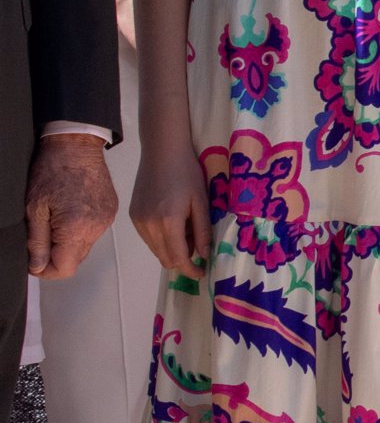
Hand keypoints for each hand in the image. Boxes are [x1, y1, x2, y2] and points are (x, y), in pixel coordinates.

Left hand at [24, 133, 116, 279]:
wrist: (77, 144)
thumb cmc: (54, 169)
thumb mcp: (34, 208)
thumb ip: (36, 242)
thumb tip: (37, 266)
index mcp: (76, 228)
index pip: (64, 269)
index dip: (46, 270)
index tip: (36, 260)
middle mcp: (96, 228)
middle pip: (75, 260)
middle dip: (57, 254)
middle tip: (43, 233)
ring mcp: (106, 220)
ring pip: (84, 246)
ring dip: (69, 240)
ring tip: (58, 217)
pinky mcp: (110, 212)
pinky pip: (94, 232)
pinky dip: (81, 228)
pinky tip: (72, 210)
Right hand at [130, 125, 210, 275]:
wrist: (162, 150)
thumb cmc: (187, 172)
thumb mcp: (201, 201)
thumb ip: (202, 230)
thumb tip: (203, 255)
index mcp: (168, 222)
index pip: (178, 258)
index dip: (191, 270)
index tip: (203, 272)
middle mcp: (149, 226)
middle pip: (165, 259)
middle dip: (183, 260)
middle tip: (198, 246)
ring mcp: (138, 222)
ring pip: (156, 250)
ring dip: (172, 250)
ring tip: (186, 230)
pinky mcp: (133, 216)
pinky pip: (148, 239)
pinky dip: (161, 240)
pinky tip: (172, 223)